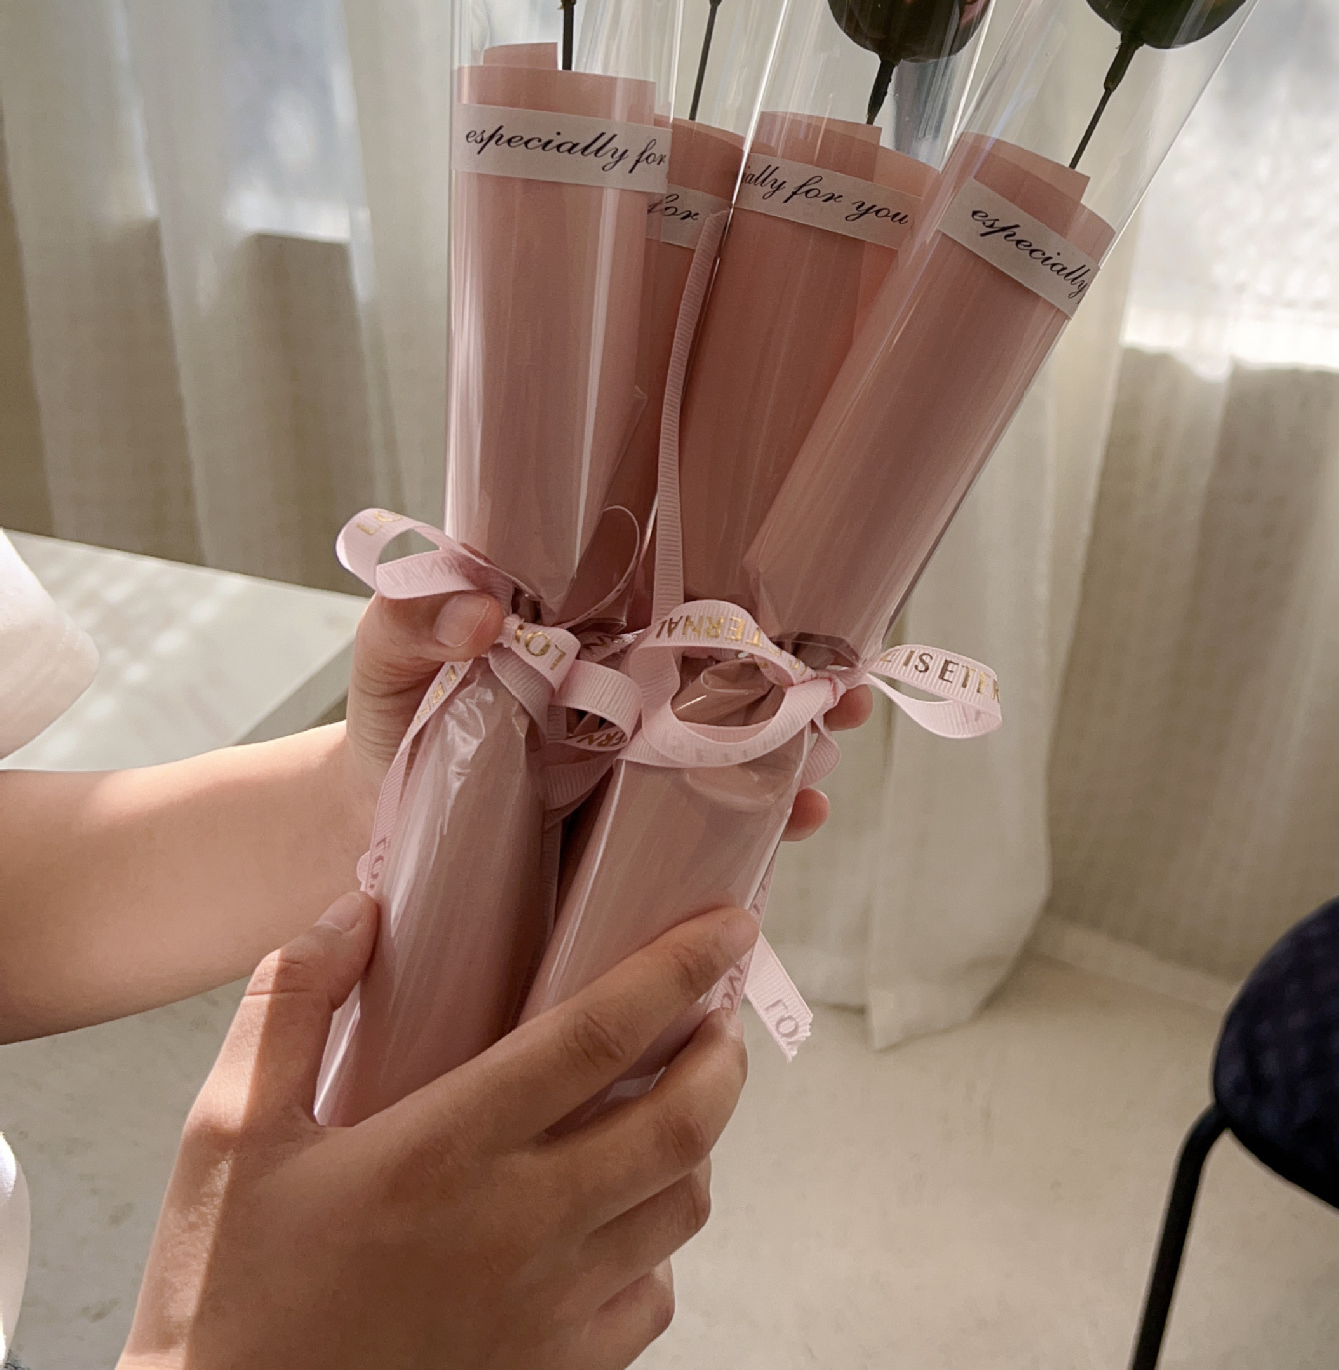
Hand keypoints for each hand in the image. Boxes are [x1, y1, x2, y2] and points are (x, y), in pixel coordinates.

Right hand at [122, 897, 759, 1369]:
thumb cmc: (225, 1301)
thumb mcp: (225, 1137)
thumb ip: (289, 1007)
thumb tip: (357, 911)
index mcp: (442, 1152)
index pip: (599, 1035)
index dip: (679, 968)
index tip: (726, 925)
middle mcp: (517, 1230)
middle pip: (682, 1122)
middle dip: (723, 1054)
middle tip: (716, 1015)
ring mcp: (547, 1313)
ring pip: (682, 1206)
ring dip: (700, 1142)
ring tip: (678, 1099)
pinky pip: (653, 1297)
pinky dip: (660, 1243)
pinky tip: (625, 1212)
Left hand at [342, 592, 868, 840]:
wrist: (355, 832)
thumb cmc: (388, 723)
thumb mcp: (390, 657)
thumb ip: (414, 619)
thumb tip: (482, 614)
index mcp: (600, 643)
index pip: (702, 614)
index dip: (766, 614)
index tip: (814, 621)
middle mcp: (636, 708)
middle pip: (747, 691)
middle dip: (811, 695)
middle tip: (847, 704)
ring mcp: (637, 784)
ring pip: (740, 770)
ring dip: (793, 776)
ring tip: (814, 796)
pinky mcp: (623, 856)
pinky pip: (700, 850)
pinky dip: (747, 852)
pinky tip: (769, 861)